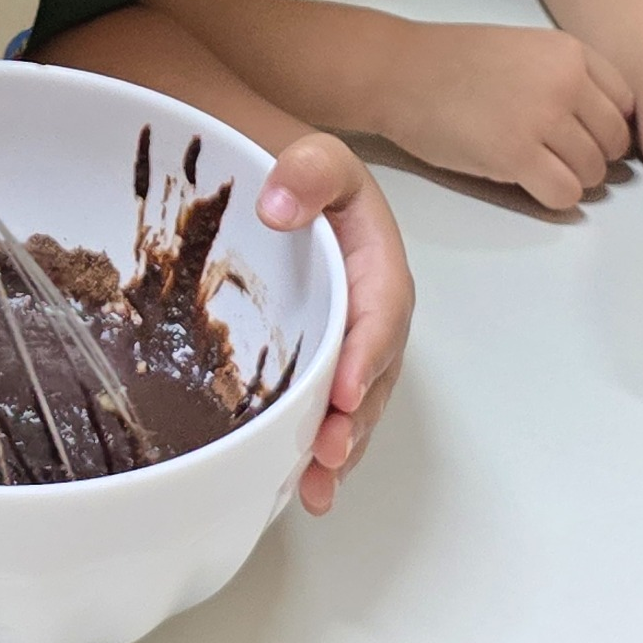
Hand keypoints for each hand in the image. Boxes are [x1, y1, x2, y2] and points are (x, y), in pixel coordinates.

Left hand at [257, 135, 412, 516]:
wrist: (261, 178)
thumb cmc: (292, 171)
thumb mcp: (312, 154)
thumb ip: (310, 170)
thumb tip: (281, 207)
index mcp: (376, 262)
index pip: (382, 311)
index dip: (367, 354)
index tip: (345, 391)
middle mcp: (370, 309)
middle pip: (375, 371)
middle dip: (357, 418)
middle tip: (329, 454)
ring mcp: (345, 339)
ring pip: (355, 401)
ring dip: (341, 445)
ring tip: (317, 485)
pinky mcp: (318, 358)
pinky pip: (329, 407)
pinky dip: (318, 448)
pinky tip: (305, 488)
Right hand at [380, 20, 633, 210]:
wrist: (396, 71)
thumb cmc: (450, 63)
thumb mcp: (524, 48)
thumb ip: (566, 75)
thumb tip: (601, 123)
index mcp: (569, 52)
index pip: (624, 104)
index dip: (604, 125)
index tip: (580, 133)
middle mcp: (564, 81)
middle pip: (613, 143)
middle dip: (589, 157)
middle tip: (554, 155)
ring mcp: (541, 118)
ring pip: (592, 173)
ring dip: (569, 178)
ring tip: (534, 165)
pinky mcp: (516, 155)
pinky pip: (564, 194)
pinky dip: (551, 196)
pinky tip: (525, 180)